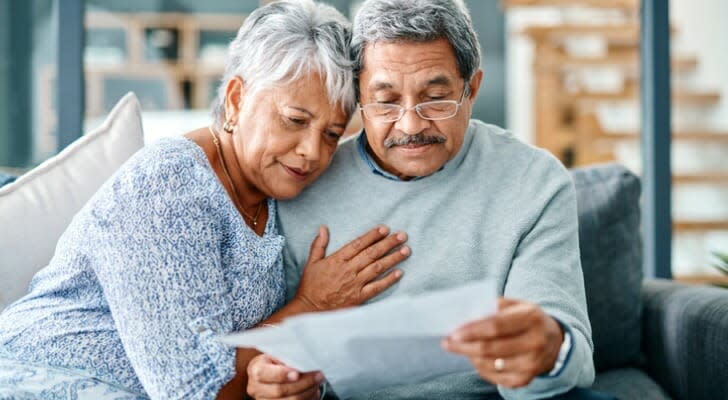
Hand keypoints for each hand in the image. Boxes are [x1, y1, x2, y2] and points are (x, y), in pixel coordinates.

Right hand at [247, 354, 322, 399]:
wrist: (275, 372)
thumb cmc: (278, 361)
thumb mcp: (278, 354)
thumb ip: (286, 357)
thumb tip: (302, 360)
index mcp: (255, 369)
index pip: (263, 374)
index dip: (280, 375)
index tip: (297, 373)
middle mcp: (256, 388)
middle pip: (279, 390)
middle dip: (302, 383)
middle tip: (318, 375)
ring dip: (308, 391)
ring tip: (318, 381)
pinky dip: (308, 398)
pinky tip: (314, 390)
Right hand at [294, 225, 408, 310]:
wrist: (310, 309)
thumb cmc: (311, 286)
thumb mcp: (311, 263)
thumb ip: (319, 244)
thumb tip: (323, 228)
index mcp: (337, 259)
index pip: (358, 244)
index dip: (373, 235)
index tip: (385, 229)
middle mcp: (348, 270)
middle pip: (372, 253)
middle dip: (389, 243)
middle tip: (403, 236)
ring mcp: (355, 284)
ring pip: (378, 268)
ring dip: (393, 258)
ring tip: (406, 250)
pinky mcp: (359, 297)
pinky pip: (377, 287)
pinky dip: (389, 280)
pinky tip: (399, 273)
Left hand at [441, 298, 563, 387]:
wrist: (555, 342)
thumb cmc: (528, 319)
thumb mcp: (517, 305)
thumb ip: (494, 306)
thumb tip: (467, 313)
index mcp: (531, 318)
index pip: (495, 326)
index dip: (471, 330)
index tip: (453, 332)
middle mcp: (535, 343)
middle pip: (490, 348)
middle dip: (464, 346)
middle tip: (447, 342)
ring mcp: (531, 364)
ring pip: (489, 364)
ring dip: (470, 356)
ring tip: (459, 347)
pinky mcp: (526, 379)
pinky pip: (494, 376)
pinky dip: (480, 367)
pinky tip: (475, 358)